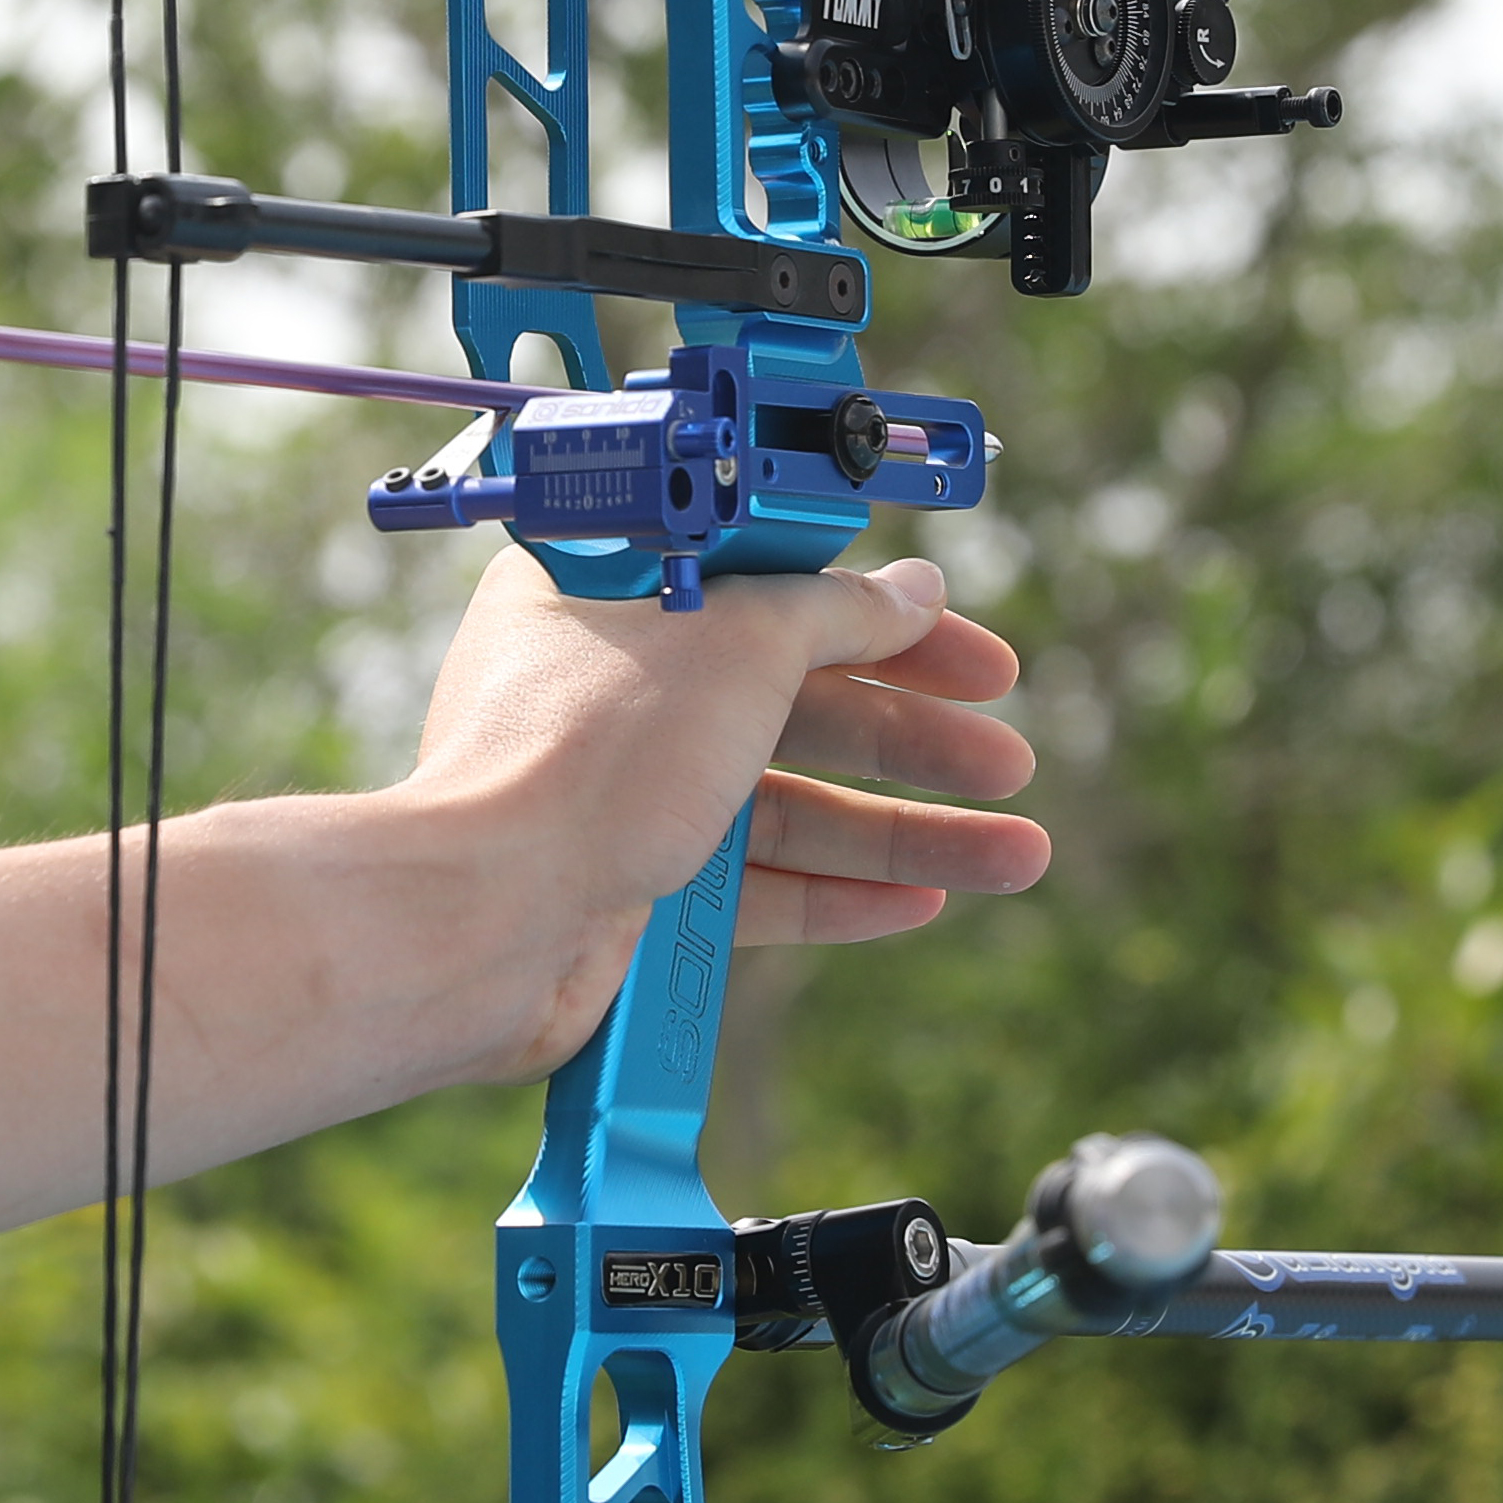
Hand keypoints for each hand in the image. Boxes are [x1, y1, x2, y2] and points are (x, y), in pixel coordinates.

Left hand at [414, 547, 1048, 1071]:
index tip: (961, 645)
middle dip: (915, 731)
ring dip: (906, 826)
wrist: (487, 918)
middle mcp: (617, 685)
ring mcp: (623, 790)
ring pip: (791, 799)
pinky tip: (920, 901)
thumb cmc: (586, 753)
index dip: (883, 615)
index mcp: (618, 591)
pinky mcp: (633, 885)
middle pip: (797, 697)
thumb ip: (837, 612)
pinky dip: (838, 890)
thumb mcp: (743, 642)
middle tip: (1006, 756)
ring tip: (1015, 853)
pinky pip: (756, 882)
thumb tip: (912, 587)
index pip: (776, 583)